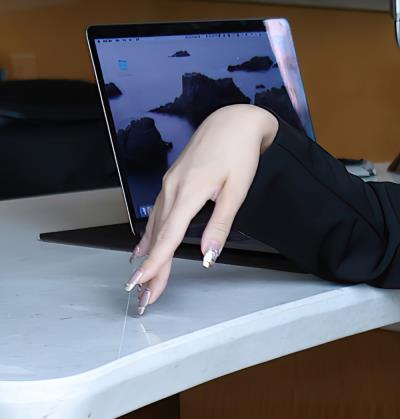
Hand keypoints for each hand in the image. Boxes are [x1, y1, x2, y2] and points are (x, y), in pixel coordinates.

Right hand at [124, 105, 279, 310]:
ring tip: (142, 281)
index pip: (168, 237)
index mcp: (188, 192)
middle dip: (150, 269)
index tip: (142, 284)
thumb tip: (207, 255)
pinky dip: (150, 235)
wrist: (232, 121)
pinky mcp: (173, 182)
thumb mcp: (236, 191)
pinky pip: (157, 214)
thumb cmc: (239, 153)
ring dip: (149, 256)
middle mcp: (172, 189)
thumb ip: (220, 225)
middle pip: (158, 237)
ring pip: (155, 227)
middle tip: (142, 297)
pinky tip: (143, 249)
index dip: (155, 264)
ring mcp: (170, 185)